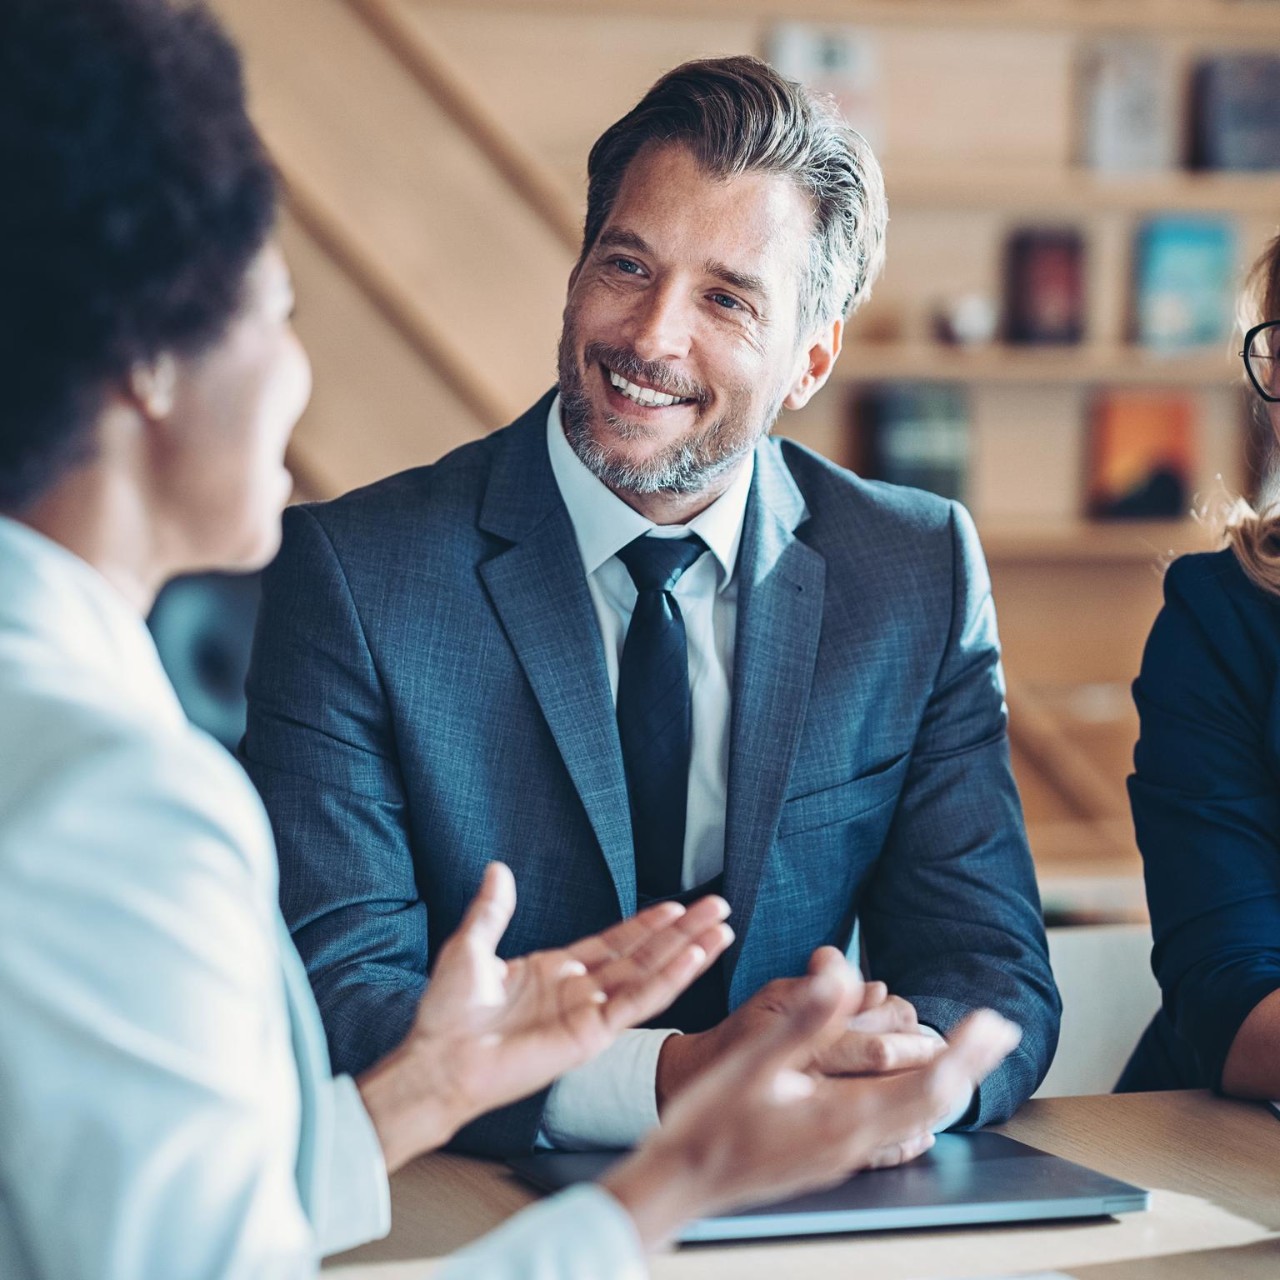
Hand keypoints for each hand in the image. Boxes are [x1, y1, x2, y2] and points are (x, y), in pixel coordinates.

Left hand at [358, 863, 732, 1170]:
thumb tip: (498, 869)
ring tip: (721, 929)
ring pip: (650, 976)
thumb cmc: (447, 1015)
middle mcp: (579, 992)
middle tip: (717, 907)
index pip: (613, 943)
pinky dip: (669, 980)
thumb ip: (492, 910)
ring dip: (688, 952)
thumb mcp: (470, 947)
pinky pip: (638, 1003)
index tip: (676, 906)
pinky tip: (694, 959)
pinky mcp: (591, 1035)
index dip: (646, 925)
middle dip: (682, 932)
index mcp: (555, 972)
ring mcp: (589, 1014)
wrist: (439, 1059)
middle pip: (644, 956)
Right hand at [605, 960, 1019, 1250]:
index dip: (963, 1052)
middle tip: (998, 1028)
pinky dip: (917, 1109)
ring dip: (947, 1082)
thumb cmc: (709, 1121)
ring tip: (969, 1054)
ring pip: (916, 1120)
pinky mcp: (830, 1158)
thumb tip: (842, 972)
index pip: (925, 1084)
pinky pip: (892, 1135)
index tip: (988, 1020)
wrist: (681, 1181)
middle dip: (969, 1063)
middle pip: (933, 1103)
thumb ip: (805, 1019)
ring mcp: (844, 1156)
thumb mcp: (754, 1060)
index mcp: (840, 1117)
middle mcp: (853, 1143)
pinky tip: (919, 1106)